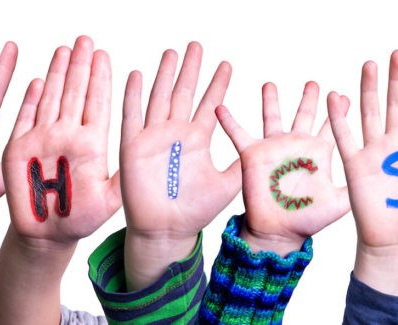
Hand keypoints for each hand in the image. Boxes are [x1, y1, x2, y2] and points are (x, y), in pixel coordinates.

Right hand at [2, 36, 119, 246]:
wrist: (47, 235)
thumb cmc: (79, 220)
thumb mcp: (108, 201)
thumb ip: (122, 179)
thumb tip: (142, 157)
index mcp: (91, 144)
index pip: (97, 104)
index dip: (100, 79)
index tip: (103, 55)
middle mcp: (68, 136)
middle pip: (75, 93)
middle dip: (80, 66)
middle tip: (86, 40)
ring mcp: (43, 140)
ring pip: (51, 99)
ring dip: (57, 74)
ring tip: (64, 50)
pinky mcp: (19, 149)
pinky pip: (24, 118)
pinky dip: (30, 100)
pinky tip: (36, 80)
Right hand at [120, 42, 240, 289]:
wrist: (166, 230)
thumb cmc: (195, 211)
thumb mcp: (226, 184)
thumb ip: (242, 163)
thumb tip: (266, 148)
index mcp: (197, 140)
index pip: (209, 104)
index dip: (217, 84)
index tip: (227, 64)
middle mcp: (176, 133)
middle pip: (184, 93)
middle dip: (191, 69)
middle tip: (198, 46)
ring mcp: (153, 137)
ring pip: (159, 98)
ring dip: (165, 75)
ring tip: (172, 53)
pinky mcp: (133, 147)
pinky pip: (132, 116)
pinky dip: (132, 96)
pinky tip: (136, 75)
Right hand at [216, 81, 349, 255]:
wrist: (278, 230)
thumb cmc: (308, 219)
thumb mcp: (339, 202)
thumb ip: (355, 185)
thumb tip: (376, 176)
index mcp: (318, 153)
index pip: (331, 125)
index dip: (337, 110)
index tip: (344, 95)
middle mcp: (296, 146)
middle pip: (303, 114)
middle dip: (308, 98)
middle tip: (313, 83)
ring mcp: (274, 148)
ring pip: (272, 117)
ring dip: (270, 101)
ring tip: (269, 84)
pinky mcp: (253, 155)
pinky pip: (238, 134)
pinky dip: (229, 121)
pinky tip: (220, 107)